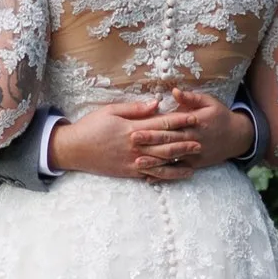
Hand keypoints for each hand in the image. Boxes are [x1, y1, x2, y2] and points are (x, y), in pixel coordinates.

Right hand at [51, 89, 251, 181]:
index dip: (180, 120)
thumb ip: (134, 108)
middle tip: (203, 137)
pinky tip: (180, 173)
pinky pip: (153, 174)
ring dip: (181, 157)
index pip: (162, 123)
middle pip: (166, 143)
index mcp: (132, 128)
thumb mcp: (110, 111)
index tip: (195, 117)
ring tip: (196, 155)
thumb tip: (156, 104)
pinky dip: (168, 174)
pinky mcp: (130, 172)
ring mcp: (133, 161)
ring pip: (163, 160)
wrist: (74, 150)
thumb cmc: (91, 126)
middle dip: (186, 140)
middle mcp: (136, 146)